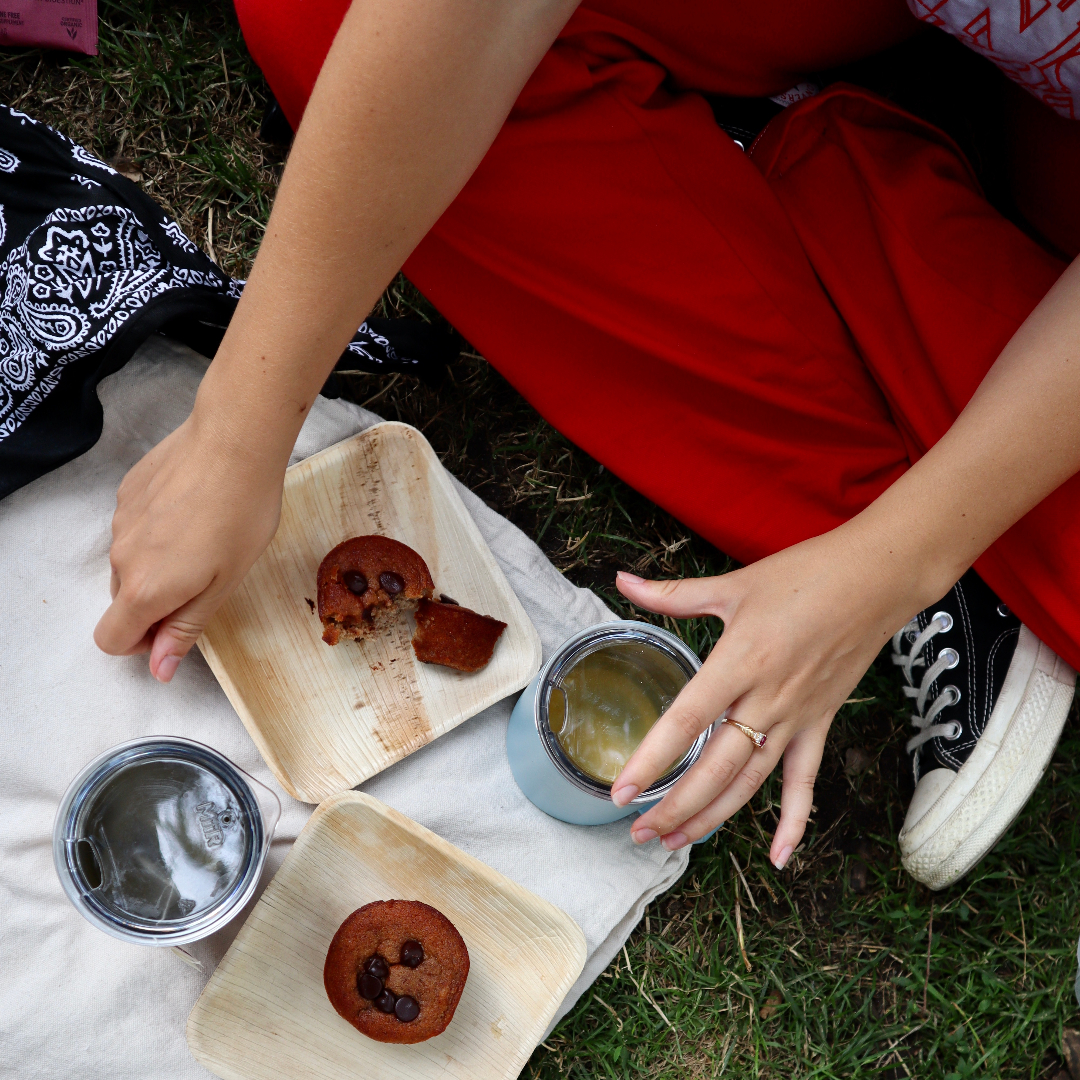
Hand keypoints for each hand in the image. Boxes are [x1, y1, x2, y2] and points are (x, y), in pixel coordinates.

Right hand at [93, 405, 285, 681]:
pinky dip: (158, 530)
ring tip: (206, 537)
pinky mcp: (127, 492)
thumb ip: (186, 627)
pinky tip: (194, 509)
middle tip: (206, 578)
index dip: (142, 644)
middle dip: (157, 602)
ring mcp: (120, 521)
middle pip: (124, 601)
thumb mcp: (225, 583)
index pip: (111, 640)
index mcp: (144, 589)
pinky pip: (135, 528)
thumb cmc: (243, 515)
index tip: (177, 625)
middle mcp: (121, 558)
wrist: (235, 443)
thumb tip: (158, 670)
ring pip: (130, 562)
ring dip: (159, 564)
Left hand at [610, 527, 920, 866]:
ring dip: (712, 817)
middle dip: (674, 806)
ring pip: (749, 781)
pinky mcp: (820, 723)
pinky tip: (781, 856)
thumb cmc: (805, 575)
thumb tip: (623, 581)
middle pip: (714, 768)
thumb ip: (674, 594)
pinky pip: (805, 781)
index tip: (621, 792)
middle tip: (637, 832)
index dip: (651, 761)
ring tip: (675, 842)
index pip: (685, 722)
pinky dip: (794, 821)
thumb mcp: (733, 584)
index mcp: (738, 662)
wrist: (877, 579)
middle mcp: (766, 699)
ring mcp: (796, 716)